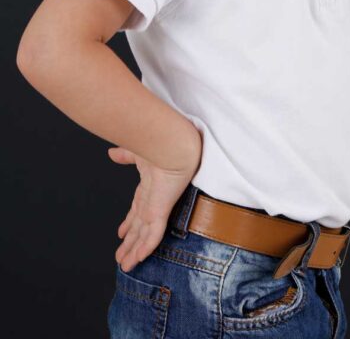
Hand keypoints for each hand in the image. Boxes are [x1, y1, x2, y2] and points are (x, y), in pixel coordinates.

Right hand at [108, 145, 197, 272]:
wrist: (173, 146)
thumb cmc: (160, 146)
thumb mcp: (137, 153)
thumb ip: (125, 155)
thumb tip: (112, 153)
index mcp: (147, 190)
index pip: (136, 212)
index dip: (129, 224)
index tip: (122, 234)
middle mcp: (151, 203)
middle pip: (138, 229)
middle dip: (129, 244)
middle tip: (122, 258)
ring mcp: (156, 209)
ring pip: (143, 237)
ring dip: (134, 252)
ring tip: (125, 266)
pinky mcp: (161, 213)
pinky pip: (153, 236)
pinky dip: (145, 249)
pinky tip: (137, 260)